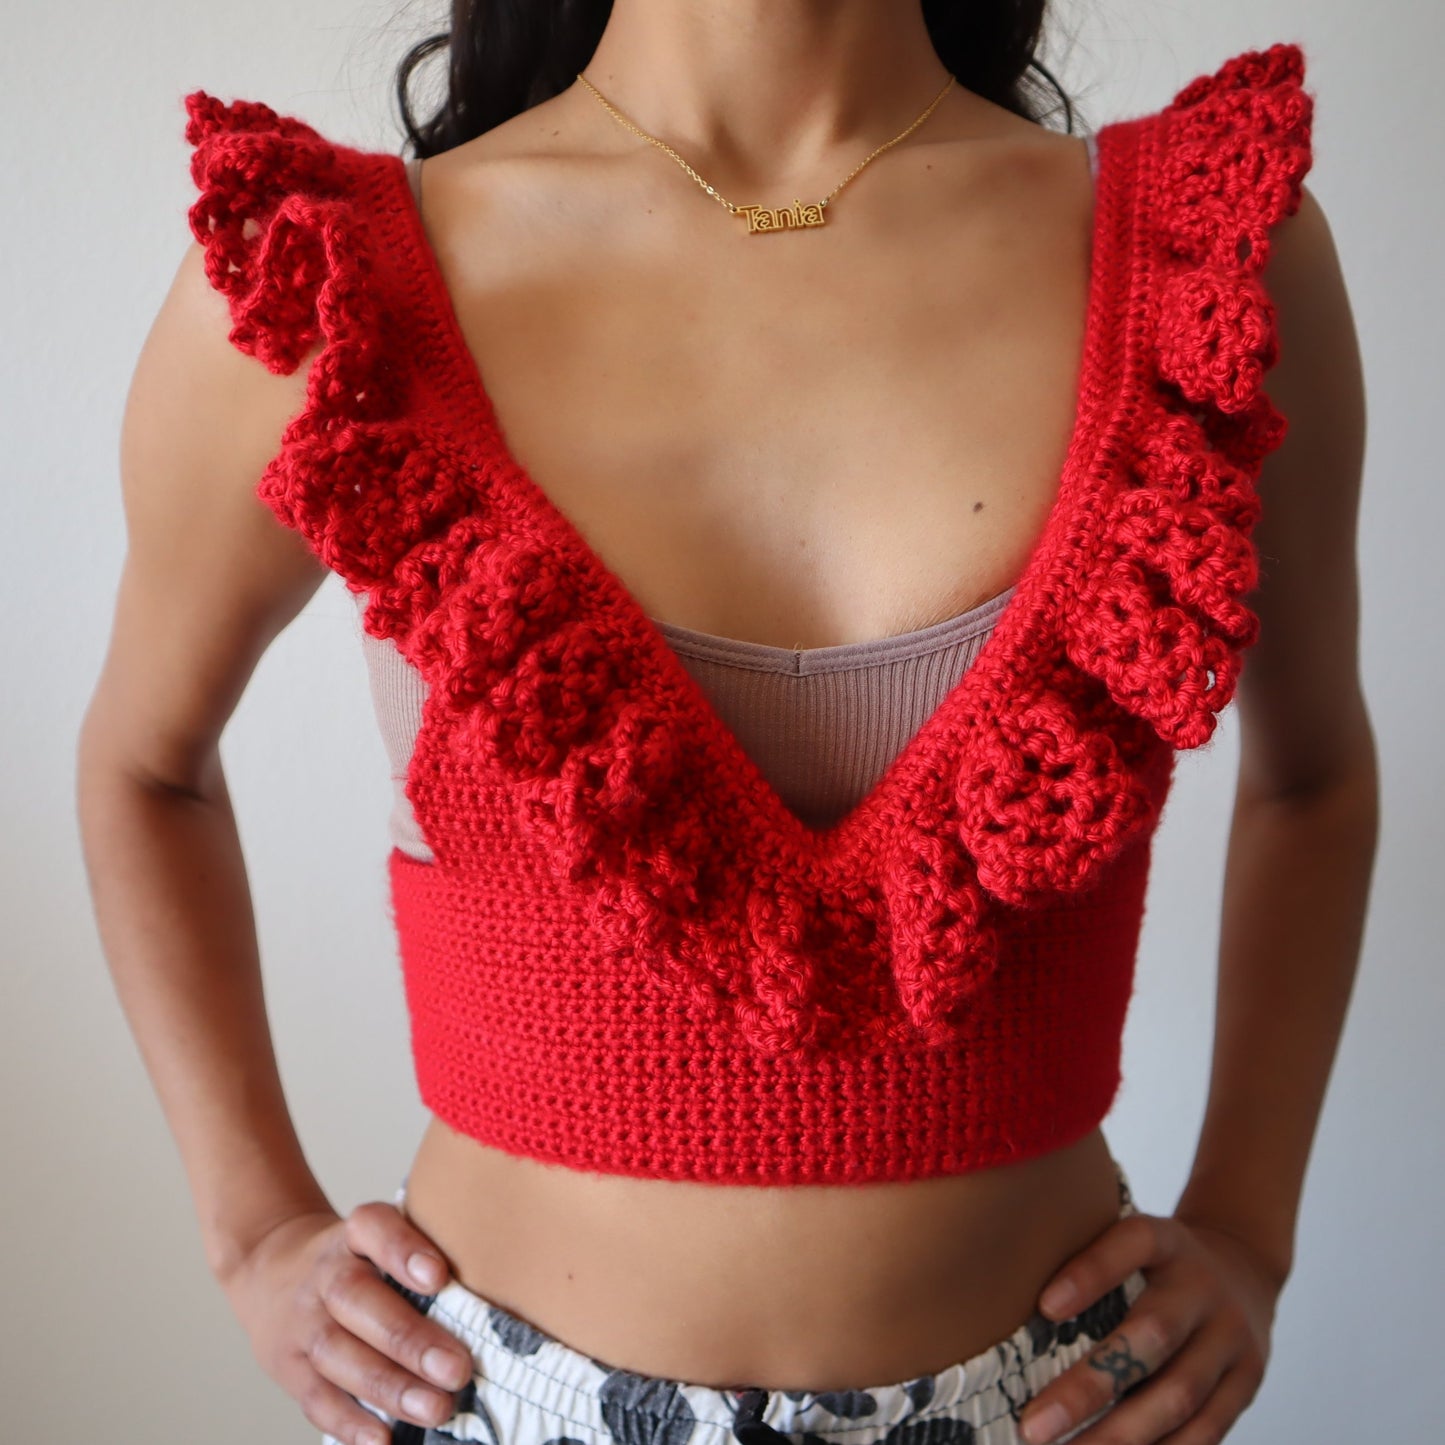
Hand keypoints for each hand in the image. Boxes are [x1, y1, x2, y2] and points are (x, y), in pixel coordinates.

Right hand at [216, 1200, 475, 1444]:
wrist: (272, 1270)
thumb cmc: (356, 1260)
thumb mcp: (379, 1239)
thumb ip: (424, 1257)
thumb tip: (494, 1301)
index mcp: (354, 1235)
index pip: (373, 1228)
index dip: (403, 1249)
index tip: (439, 1276)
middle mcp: (325, 1275)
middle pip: (357, 1300)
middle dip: (409, 1339)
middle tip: (458, 1369)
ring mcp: (303, 1322)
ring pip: (337, 1353)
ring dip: (389, 1386)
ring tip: (436, 1408)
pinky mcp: (291, 1368)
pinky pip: (315, 1397)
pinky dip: (349, 1422)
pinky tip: (382, 1439)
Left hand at [1017, 1210, 1286, 1443]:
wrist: (1243, 1267)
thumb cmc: (1155, 1260)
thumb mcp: (1129, 1237)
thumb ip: (1085, 1256)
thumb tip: (1003, 1304)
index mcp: (1167, 1240)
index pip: (1132, 1243)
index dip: (1091, 1272)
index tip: (1044, 1307)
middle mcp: (1202, 1287)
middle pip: (1151, 1336)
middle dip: (1090, 1386)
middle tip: (1033, 1424)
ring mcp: (1231, 1338)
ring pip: (1178, 1395)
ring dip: (1119, 1436)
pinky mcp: (1246, 1383)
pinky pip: (1206, 1431)